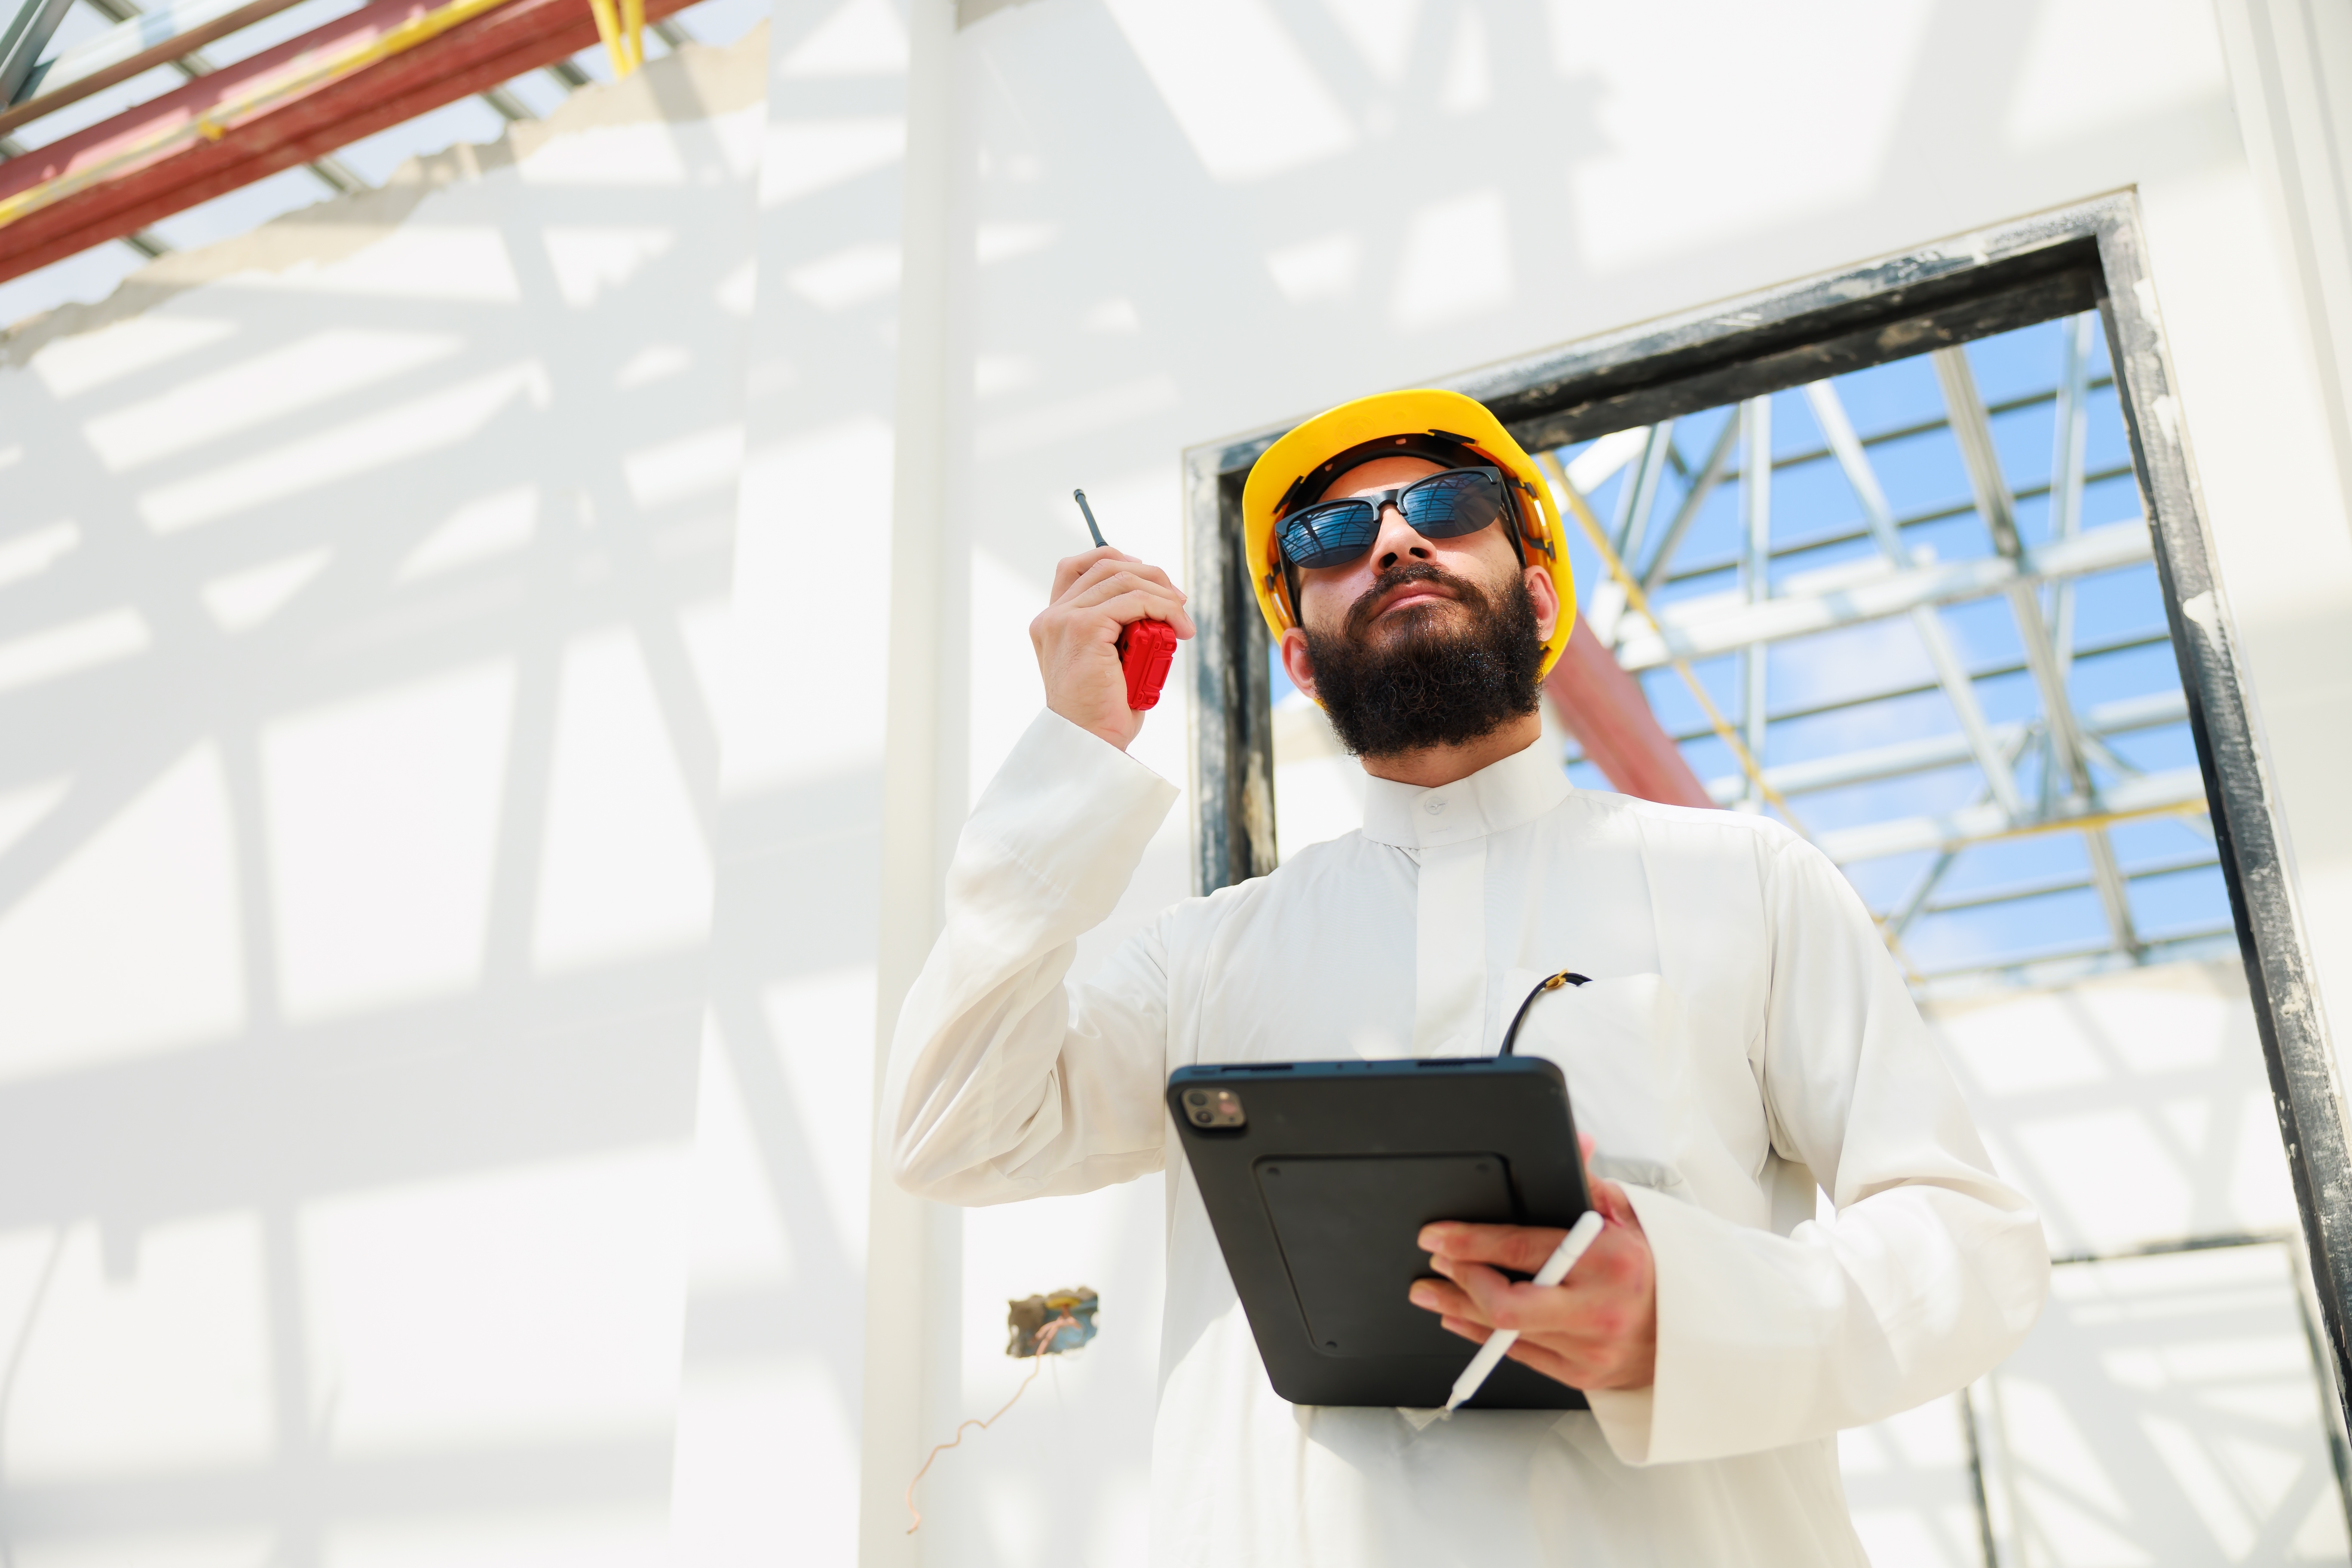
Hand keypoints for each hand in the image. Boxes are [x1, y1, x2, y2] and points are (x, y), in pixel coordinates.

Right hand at [1030, 546, 1194, 749]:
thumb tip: (1154, 612)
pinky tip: (1179, 627)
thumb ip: (1116, 631)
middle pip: (1106, 566)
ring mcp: (1065, 620)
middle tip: (1179, 601)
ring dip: (1163, 594)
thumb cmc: (1102, 712)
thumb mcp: (1107, 662)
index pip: (1077, 567)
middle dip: (1150, 576)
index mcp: (1051, 623)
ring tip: (1182, 619)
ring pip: (1124, 579)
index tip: (1151, 581)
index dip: (1117, 561)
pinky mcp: (1084, 628)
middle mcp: (1053, 617)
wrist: (1090, 743)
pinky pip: (1135, 601)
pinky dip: (1164, 608)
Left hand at [1408, 1135, 1655, 1390]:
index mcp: (1609, 1260)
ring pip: (1505, 1332)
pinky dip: (1484, 1336)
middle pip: (1505, 1302)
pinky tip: (1463, 1320)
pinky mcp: (1584, 1375)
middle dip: (1460, 1280)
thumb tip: (1572, 1141)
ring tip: (1430, 1292)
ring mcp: (1591, 1348)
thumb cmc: (1659, 1266)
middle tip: (1435, 1263)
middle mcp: (1598, 1308)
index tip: (1437, 1235)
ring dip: (1459, 1309)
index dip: (1470, 1241)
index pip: (1522, 1247)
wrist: (1696, 1328)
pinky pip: (1521, 1356)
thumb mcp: (1631, 1215)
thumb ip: (1589, 1183)